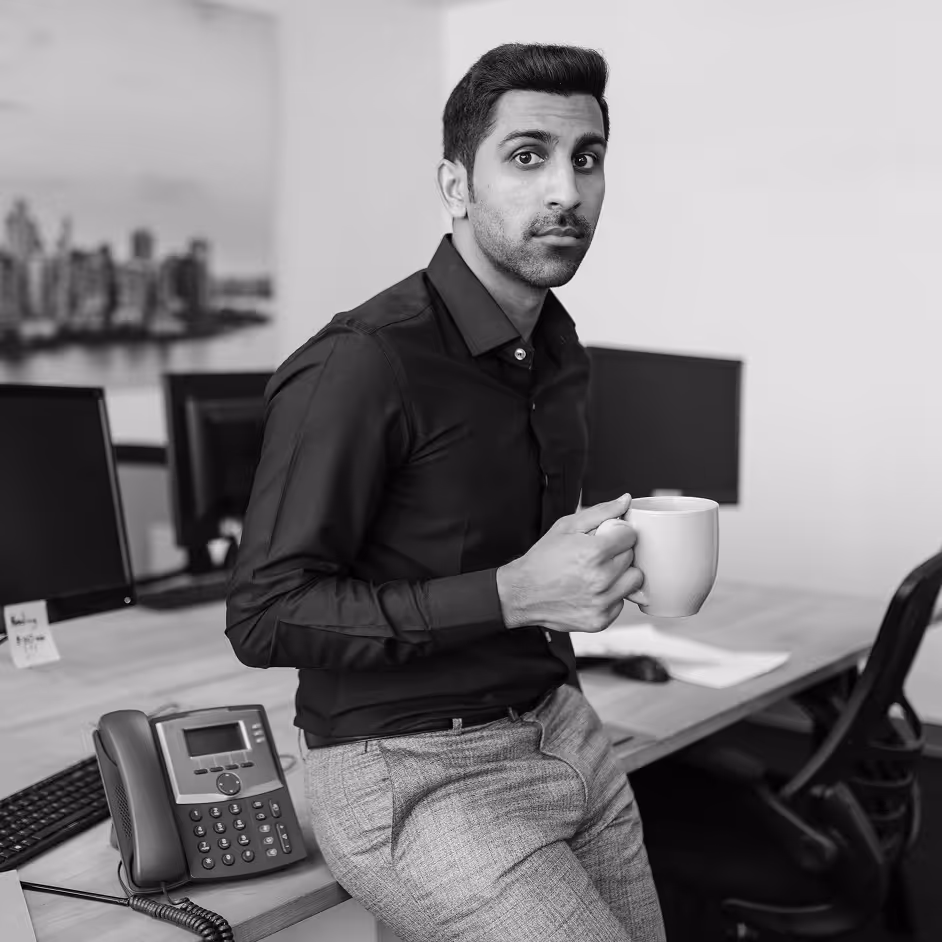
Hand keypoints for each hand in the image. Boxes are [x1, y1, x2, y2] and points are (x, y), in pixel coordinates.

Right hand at [496, 494, 644, 632]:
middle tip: (597, 556)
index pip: (630, 537)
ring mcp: (602, 602)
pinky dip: (611, 595)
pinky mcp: (600, 620)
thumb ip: (600, 512)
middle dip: (618, 554)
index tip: (607, 539)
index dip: (618, 535)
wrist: (523, 592)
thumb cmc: (542, 559)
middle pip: (632, 558)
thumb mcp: (566, 526)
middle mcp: (600, 579)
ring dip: (620, 575)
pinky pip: (621, 603)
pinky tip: (592, 590)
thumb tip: (625, 501)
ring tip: (598, 573)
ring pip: (633, 581)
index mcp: (593, 553)